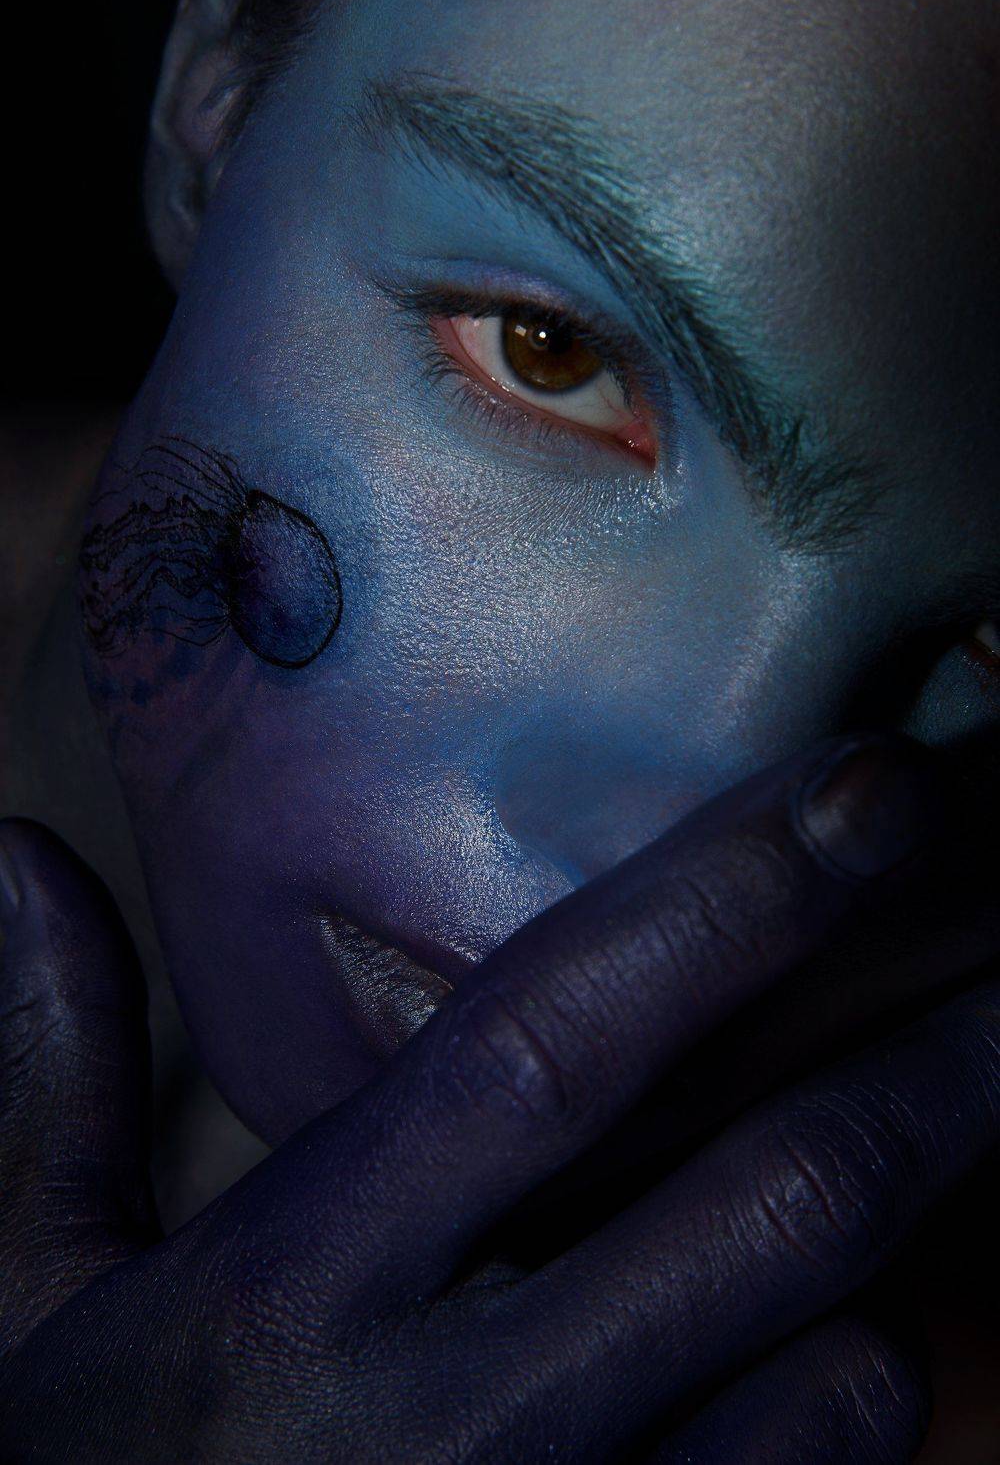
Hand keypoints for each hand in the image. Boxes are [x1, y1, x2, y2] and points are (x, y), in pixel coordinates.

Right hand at [0, 734, 995, 1462]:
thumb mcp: (33, 1291)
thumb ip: (55, 1064)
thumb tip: (18, 852)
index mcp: (302, 1279)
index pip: (555, 1040)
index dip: (730, 899)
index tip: (870, 790)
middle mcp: (454, 1421)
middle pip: (774, 1200)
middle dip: (940, 1058)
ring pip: (841, 1376)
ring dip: (879, 1265)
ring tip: (879, 1168)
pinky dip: (841, 1413)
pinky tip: (804, 1357)